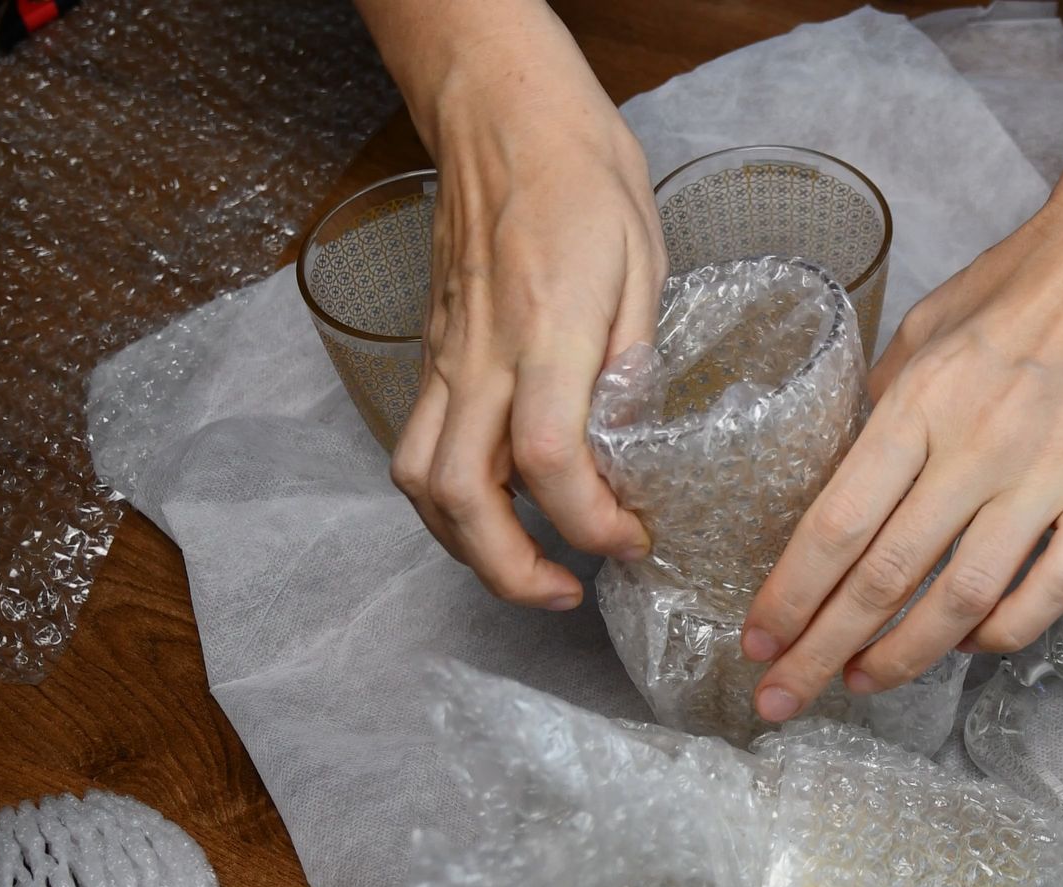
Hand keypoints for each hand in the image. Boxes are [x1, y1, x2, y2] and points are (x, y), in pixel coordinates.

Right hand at [384, 17, 663, 607]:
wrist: (502, 118)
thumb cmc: (583, 178)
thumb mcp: (643, 264)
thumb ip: (633, 360)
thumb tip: (634, 442)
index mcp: (545, 332)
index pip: (550, 459)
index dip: (591, 522)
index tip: (632, 539)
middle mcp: (481, 357)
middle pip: (458, 496)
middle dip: (508, 570)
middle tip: (567, 592)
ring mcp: (446, 359)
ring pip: (419, 480)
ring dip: (467, 546)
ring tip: (530, 566)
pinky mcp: (434, 356)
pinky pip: (421, 446)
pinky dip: (453, 500)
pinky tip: (503, 506)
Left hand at [739, 159, 1062, 721]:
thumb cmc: (1030, 279)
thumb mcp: (930, 326)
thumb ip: (886, 403)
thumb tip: (848, 472)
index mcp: (921, 402)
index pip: (837, 523)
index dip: (791, 594)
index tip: (756, 639)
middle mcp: (978, 448)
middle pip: (885, 577)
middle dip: (820, 649)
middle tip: (780, 698)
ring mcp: (1049, 478)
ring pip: (962, 599)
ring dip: (905, 655)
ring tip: (863, 682)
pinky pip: (1051, 591)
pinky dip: (1003, 631)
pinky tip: (970, 645)